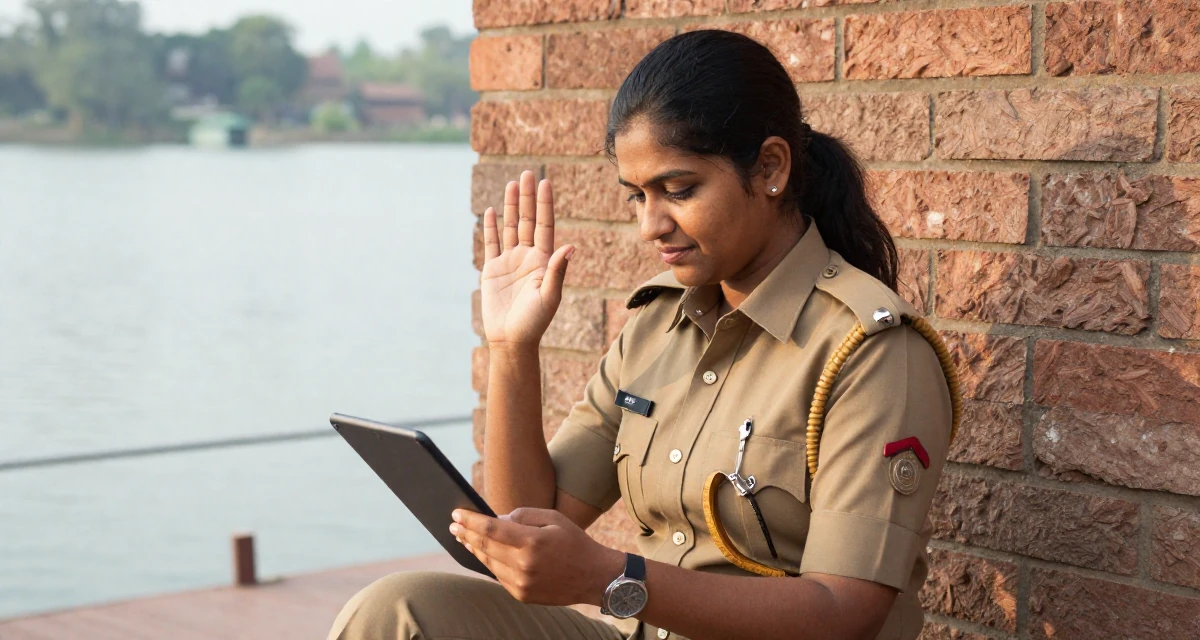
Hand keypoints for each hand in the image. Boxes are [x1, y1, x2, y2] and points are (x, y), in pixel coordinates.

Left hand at [450, 507, 623, 606]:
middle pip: (485, 547)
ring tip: (463, 538)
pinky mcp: (522, 594)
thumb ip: (523, 516)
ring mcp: (522, 583)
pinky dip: (489, 563)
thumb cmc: (574, 542)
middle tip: (453, 525)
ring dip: (474, 549)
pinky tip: (483, 554)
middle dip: (466, 534)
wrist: (594, 577)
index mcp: (532, 542)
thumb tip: (497, 520)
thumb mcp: (553, 518)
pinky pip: (499, 576)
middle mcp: (524, 564)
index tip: (456, 513)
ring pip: (488, 563)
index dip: (471, 520)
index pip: (491, 529)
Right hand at [479, 171, 574, 347]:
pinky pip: (492, 244)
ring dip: (510, 206)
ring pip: (510, 227)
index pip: (544, 226)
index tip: (545, 183)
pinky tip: (492, 211)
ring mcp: (509, 262)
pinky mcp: (493, 270)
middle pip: (527, 221)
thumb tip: (569, 246)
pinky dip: (491, 227)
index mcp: (544, 261)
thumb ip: (557, 270)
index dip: (544, 205)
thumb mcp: (549, 296)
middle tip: (527, 173)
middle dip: (527, 198)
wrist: (511, 340)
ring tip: (512, 184)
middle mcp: (528, 257)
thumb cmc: (534, 322)